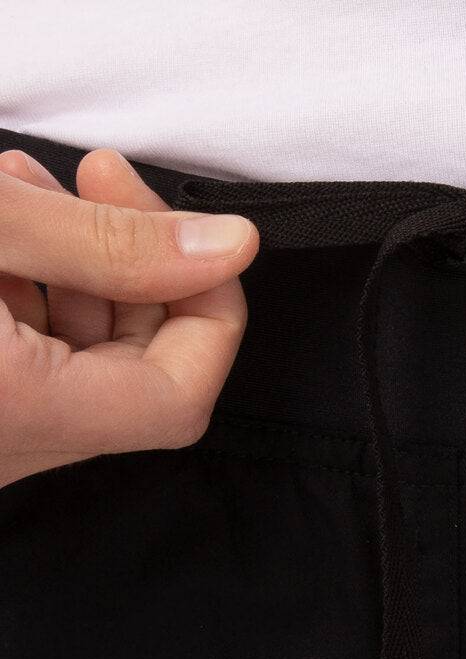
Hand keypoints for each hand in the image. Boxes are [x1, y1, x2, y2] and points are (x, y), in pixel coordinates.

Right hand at [0, 146, 259, 489]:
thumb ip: (109, 242)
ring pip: (76, 369)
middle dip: (132, 270)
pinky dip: (30, 298)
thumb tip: (227, 248)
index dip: (207, 308)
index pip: (179, 397)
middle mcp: (7, 449)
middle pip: (132, 378)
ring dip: (76, 272)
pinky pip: (28, 371)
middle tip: (94, 185)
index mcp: (21, 414)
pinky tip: (6, 237)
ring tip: (31, 193)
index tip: (188, 233)